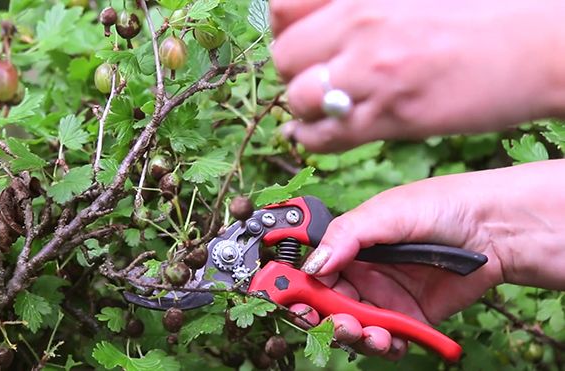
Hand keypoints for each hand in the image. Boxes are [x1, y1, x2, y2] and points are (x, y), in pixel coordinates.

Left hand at [271, 0, 564, 151]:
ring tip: (326, 105)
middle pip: (284, 57)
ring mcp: (372, 73)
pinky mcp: (390, 116)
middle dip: (295, 69)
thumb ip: (362, 3)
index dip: (287, 27)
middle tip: (318, 74)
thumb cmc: (489, 8)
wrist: (540, 44)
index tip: (301, 38)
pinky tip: (324, 132)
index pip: (283, 8)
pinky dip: (315, 138)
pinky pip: (324, 137)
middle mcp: (359, 27)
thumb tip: (328, 16)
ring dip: (306, 106)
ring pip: (298, 98)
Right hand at [290, 160, 564, 357]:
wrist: (493, 228)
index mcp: (349, 244)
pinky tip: (392, 341)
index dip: (299, 287)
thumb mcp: (385, 212)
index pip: (312, 270)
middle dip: (326, 318)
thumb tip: (311, 264)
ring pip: (355, 325)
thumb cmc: (439, 206)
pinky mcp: (409, 316)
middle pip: (329, 304)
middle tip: (336, 323)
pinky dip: (386, 346)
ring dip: (355, 336)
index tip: (291, 301)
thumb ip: (345, 237)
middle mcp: (362, 272)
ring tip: (370, 334)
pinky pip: (389, 338)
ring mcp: (385, 296)